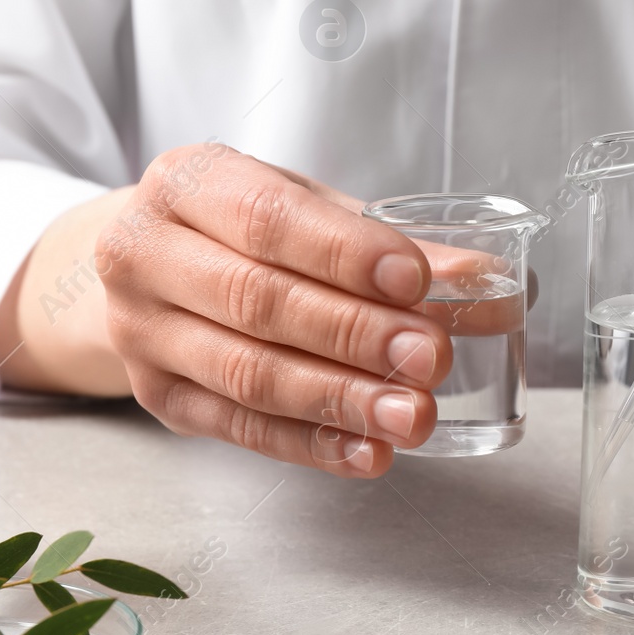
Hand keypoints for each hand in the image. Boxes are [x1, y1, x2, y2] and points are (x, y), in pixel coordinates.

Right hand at [95, 144, 460, 477]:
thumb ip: (395, 246)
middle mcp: (145, 252)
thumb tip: (492, 285)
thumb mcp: (310, 210)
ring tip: (415, 414)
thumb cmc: (242, 229)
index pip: (268, 219)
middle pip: (258, 300)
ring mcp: (141, 331)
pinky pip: (240, 428)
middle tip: (433, 356)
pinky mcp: (158, 397)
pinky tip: (369, 451)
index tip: (417, 279)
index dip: (345, 253)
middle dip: (355, 333)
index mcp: (187, 183)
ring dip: (341, 399)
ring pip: (248, 374)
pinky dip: (312, 444)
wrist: (147, 266)